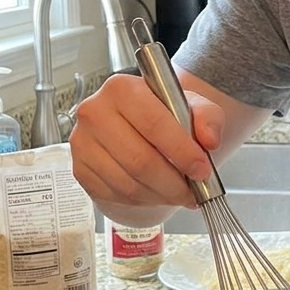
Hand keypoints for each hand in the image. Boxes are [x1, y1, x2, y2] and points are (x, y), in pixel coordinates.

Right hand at [69, 73, 224, 209]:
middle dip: (174, 183)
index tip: (202, 170)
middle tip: (194, 191)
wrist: (136, 127)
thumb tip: (209, 140)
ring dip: (161, 195)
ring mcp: (82, 142)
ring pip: (128, 183)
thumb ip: (208, 118)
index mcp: (122, 88)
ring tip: (179, 193)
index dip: (182, 152)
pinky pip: (115, 195)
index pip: (154, 123)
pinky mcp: (80, 169)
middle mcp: (95, 112)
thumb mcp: (192, 107)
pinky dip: (142, 200)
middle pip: (140, 160)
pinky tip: (157, 193)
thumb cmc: (163, 115)